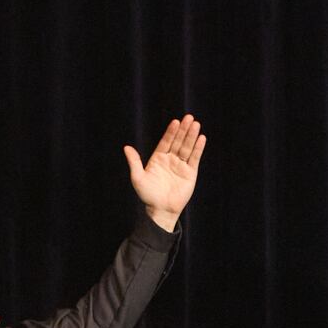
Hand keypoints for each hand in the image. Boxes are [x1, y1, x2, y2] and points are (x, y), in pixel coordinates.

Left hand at [124, 114, 204, 228]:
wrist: (161, 209)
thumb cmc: (148, 195)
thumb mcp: (138, 178)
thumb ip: (134, 162)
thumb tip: (126, 147)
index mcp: (158, 159)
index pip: (166, 141)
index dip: (171, 132)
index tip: (176, 122)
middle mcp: (170, 160)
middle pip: (178, 141)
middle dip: (184, 130)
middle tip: (189, 118)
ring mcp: (181, 166)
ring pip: (187, 148)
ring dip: (192, 136)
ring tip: (196, 124)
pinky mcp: (190, 173)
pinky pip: (195, 158)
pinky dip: (198, 148)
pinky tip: (201, 138)